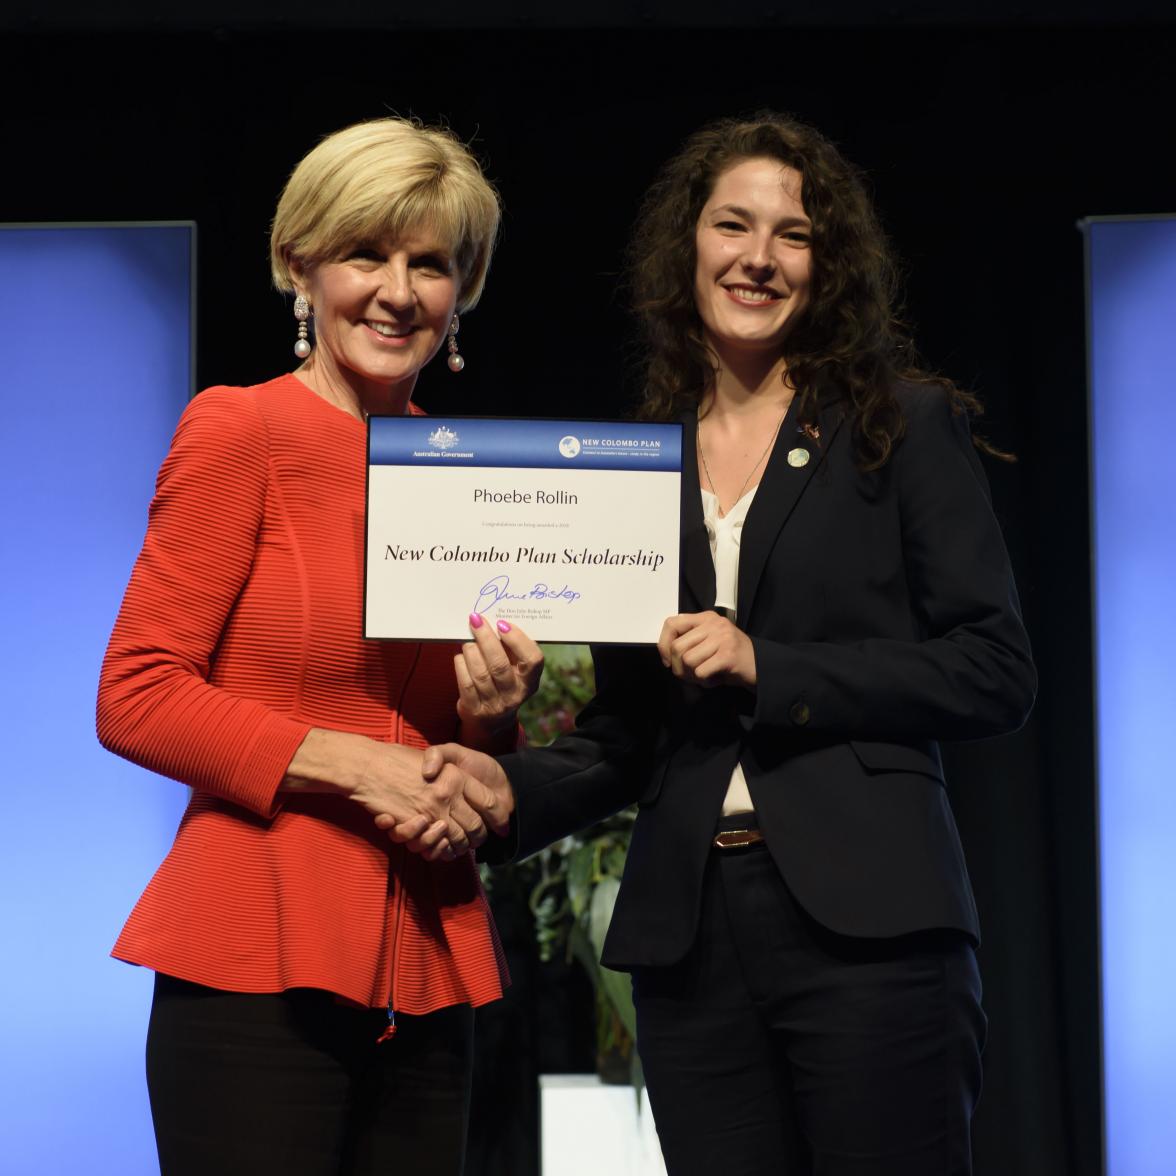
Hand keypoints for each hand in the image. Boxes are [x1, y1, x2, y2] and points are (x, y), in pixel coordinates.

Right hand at [283, 729, 496, 862]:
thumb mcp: (433, 756)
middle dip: (481, 836)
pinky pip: (437, 847)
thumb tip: (469, 788)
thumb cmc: (398, 758)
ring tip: (461, 844)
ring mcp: (431, 811)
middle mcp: (448, 794)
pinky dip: (442, 851)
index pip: (490, 802)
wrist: (368, 766)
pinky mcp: (415, 826)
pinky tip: (442, 846)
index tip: (502, 823)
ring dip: (462, 846)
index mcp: (457, 775)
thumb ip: (453, 771)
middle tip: (480, 838)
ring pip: (459, 840)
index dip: (500, 816)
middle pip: (477, 826)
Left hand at [455, 615, 543, 738]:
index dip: (518, 640)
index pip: (533, 660)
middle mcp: (515, 695)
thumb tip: (495, 621)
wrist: (491, 720)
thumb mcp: (515, 670)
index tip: (503, 624)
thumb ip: (510, 650)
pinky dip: (461, 665)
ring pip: (480, 673)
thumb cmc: (504, 683)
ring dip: (471, 651)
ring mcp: (494, 705)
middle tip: (476, 621)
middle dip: (486, 639)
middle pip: (500, 665)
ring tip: (467, 640)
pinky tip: (461, 656)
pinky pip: (465, 683)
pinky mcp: (475, 710)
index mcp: (530, 681)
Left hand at [658, 611, 756, 688]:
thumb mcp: (709, 642)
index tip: (668, 661)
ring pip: (687, 660)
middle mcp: (714, 624)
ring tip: (705, 676)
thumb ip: (690, 641)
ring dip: (692, 675)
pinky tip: (715, 679)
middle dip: (678, 667)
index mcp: (706, 618)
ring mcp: (722, 638)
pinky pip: (701, 671)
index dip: (663, 645)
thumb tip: (666, 654)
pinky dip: (704, 681)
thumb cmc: (731, 658)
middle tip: (690, 675)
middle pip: (677, 647)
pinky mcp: (728, 655)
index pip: (672, 623)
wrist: (763, 667)